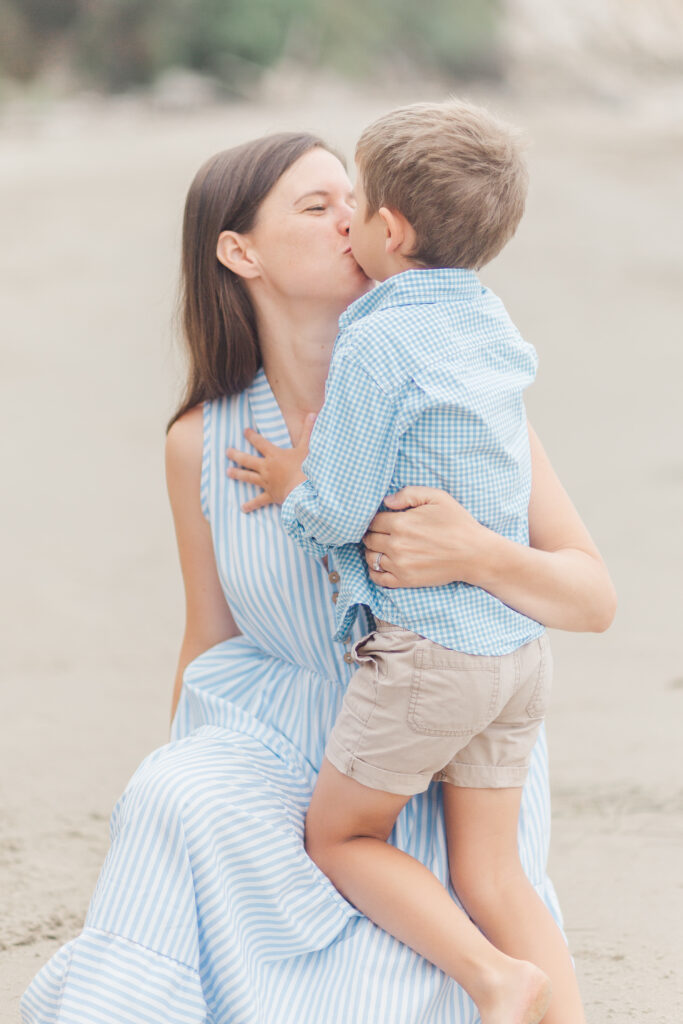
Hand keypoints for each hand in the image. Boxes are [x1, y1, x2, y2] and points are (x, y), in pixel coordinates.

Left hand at [226, 414, 315, 512]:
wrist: (304, 490)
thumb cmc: (306, 468)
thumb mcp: (307, 447)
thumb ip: (308, 431)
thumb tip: (313, 414)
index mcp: (274, 455)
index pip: (260, 442)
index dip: (251, 436)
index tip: (244, 431)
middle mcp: (267, 468)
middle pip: (247, 460)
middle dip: (236, 455)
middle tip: (227, 452)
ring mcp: (267, 482)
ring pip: (248, 477)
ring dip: (238, 474)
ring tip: (228, 472)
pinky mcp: (270, 495)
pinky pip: (258, 501)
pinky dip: (251, 505)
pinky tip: (243, 508)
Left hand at [363, 486, 491, 588]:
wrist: (475, 554)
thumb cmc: (458, 523)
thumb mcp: (437, 497)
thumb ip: (409, 493)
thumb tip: (387, 501)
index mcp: (401, 523)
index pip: (373, 521)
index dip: (376, 519)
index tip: (383, 520)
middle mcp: (396, 545)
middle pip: (369, 539)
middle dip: (373, 534)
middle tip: (382, 533)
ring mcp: (399, 565)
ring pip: (370, 557)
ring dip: (373, 551)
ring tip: (382, 547)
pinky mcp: (405, 580)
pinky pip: (377, 578)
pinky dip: (374, 571)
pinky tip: (381, 565)